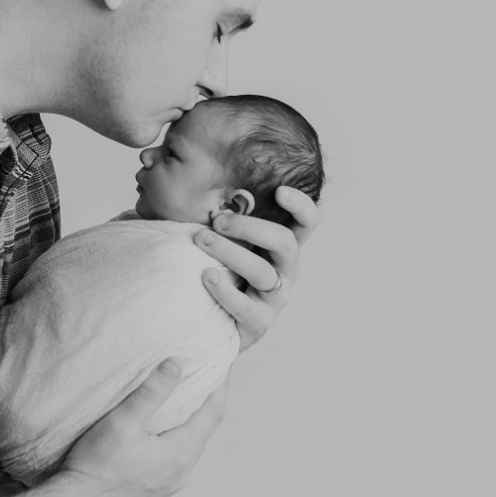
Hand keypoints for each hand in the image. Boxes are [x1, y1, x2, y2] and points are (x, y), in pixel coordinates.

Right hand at [56, 360, 228, 496]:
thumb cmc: (95, 466)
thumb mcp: (122, 422)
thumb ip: (151, 392)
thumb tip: (176, 364)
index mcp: (180, 454)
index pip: (212, 414)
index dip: (219, 389)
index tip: (224, 368)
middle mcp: (180, 476)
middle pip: (200, 434)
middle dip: (202, 408)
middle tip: (200, 383)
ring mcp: (166, 492)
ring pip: (184, 454)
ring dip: (183, 431)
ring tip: (176, 410)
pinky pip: (168, 471)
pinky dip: (167, 452)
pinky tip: (153, 445)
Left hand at [194, 185, 319, 350]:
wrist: (206, 322)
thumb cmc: (215, 267)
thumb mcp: (223, 239)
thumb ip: (218, 213)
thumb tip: (190, 172)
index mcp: (281, 247)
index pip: (306, 223)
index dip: (301, 205)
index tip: (280, 190)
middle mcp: (285, 270)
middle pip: (284, 242)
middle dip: (250, 227)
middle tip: (217, 221)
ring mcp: (274, 299)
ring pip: (262, 272)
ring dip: (230, 252)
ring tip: (200, 240)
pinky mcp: (258, 324)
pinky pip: (245, 307)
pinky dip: (225, 290)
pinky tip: (206, 276)